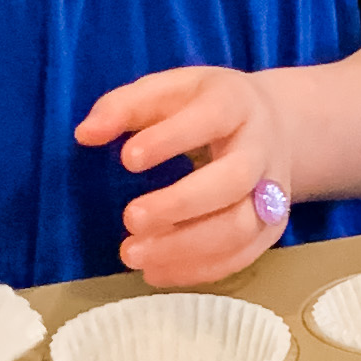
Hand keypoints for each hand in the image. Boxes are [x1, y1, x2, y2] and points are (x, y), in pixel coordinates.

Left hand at [75, 65, 295, 287]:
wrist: (275, 125)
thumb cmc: (205, 106)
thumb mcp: (168, 89)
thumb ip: (124, 106)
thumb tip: (85, 134)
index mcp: (235, 103)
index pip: (212, 118)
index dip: (171, 139)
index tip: (127, 159)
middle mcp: (261, 148)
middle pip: (233, 180)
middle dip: (180, 204)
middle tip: (129, 219)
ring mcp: (273, 192)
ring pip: (241, 227)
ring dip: (186, 248)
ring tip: (133, 254)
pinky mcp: (272, 227)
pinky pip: (242, 256)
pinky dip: (198, 270)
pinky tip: (156, 271)